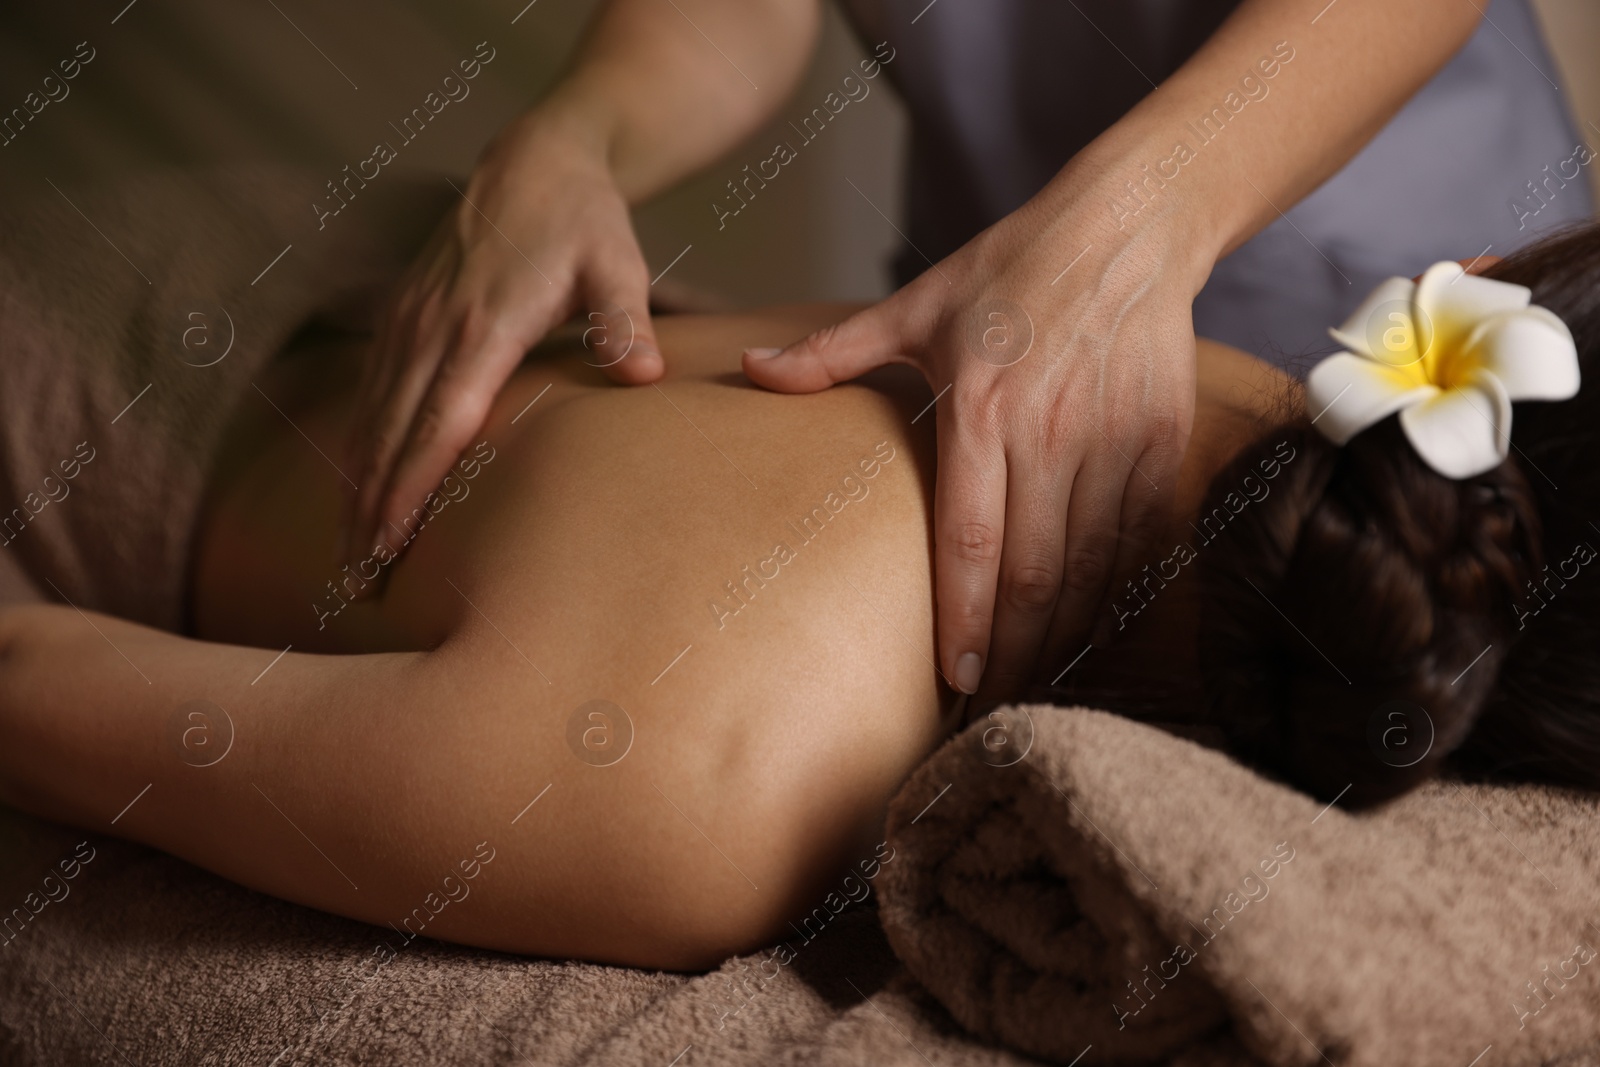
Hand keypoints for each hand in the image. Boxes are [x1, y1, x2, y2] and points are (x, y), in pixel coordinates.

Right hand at [343, 107, 662, 565]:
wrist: (536, 160)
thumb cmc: (585, 222)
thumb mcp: (617, 263)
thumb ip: (624, 319)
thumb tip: (643, 373)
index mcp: (483, 327)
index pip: (436, 423)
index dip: (407, 489)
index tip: (384, 546)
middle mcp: (432, 329)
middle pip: (390, 437)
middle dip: (367, 514)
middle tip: (352, 587)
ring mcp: (409, 322)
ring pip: (371, 420)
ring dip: (353, 490)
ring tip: (345, 558)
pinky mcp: (402, 317)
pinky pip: (370, 393)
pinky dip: (358, 447)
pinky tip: (353, 490)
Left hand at [743, 168, 1208, 705]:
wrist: (1128, 226)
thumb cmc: (1012, 268)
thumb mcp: (917, 305)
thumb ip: (834, 353)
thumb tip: (751, 372)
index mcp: (981, 405)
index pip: (971, 541)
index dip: (966, 622)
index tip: (955, 683)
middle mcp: (1050, 431)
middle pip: (1034, 573)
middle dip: (1014, 652)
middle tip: (993, 703)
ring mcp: (1114, 439)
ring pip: (1093, 566)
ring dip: (1065, 633)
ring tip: (1037, 678)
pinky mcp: (1162, 439)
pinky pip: (1141, 537)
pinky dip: (1119, 589)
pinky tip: (1094, 623)